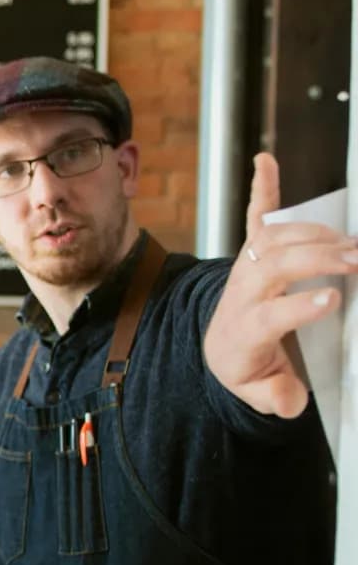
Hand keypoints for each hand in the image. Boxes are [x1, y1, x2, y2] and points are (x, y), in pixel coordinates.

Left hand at [204, 153, 349, 417]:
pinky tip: (265, 162)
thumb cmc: (248, 367)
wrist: (220, 346)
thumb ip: (276, 398)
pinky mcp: (252, 251)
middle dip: (315, 260)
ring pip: (273, 241)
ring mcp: (245, 268)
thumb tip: (288, 401)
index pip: (268, 315)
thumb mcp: (259, 393)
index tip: (332, 299)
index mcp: (243, 332)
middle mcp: (241, 294)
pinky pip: (256, 217)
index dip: (297, 307)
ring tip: (353, 243)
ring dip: (314, 235)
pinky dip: (262, 188)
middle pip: (272, 267)